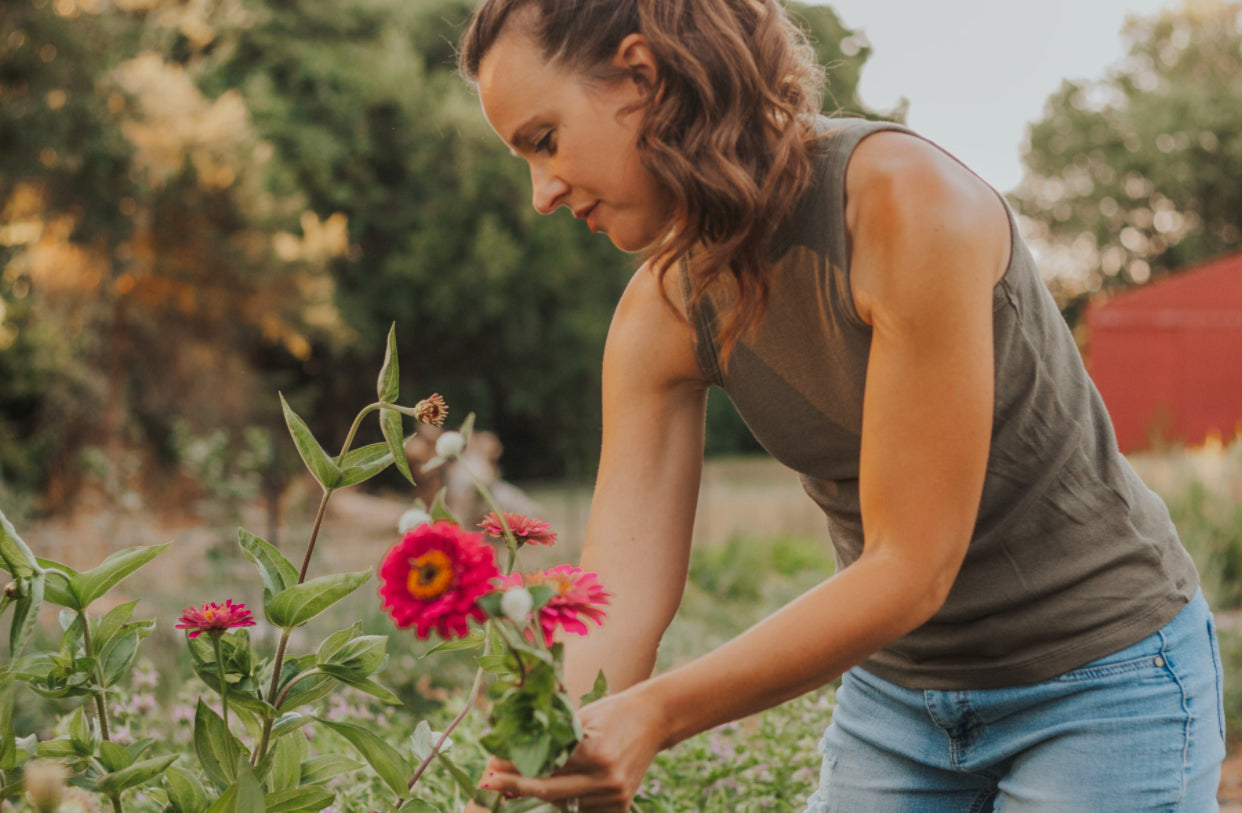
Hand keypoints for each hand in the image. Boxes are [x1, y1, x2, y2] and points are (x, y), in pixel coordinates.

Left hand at [478, 684, 666, 811]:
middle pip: (550, 791)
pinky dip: (564, 801)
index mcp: (596, 752)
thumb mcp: (582, 717)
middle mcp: (606, 779)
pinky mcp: (621, 806)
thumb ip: (554, 737)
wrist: (655, 719)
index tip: (492, 767)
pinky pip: (582, 810)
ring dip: (539, 794)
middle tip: (490, 781)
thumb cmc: (613, 711)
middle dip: (517, 787)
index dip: (516, 768)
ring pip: (564, 804)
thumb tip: (513, 749)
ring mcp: (615, 796)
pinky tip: (550, 790)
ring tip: (516, 783)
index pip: (546, 766)